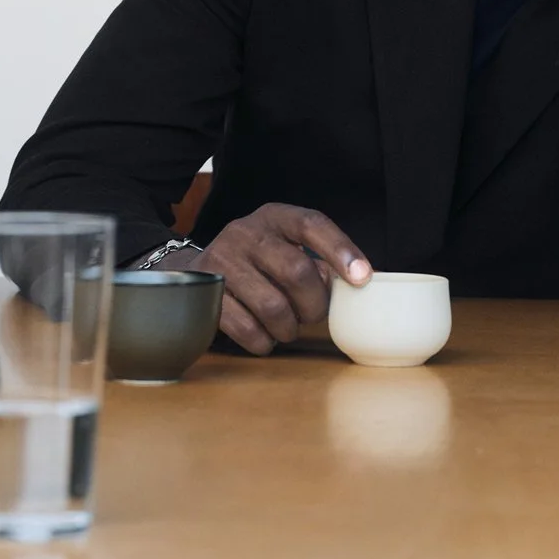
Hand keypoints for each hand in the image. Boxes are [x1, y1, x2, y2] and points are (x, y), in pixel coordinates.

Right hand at [155, 203, 371, 354]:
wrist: (196, 271)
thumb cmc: (256, 263)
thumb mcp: (284, 248)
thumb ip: (316, 262)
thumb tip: (353, 282)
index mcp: (273, 217)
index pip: (311, 224)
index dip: (340, 250)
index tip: (363, 278)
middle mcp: (245, 233)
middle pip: (296, 270)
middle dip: (314, 304)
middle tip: (312, 316)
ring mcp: (221, 261)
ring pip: (273, 306)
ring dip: (289, 328)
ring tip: (288, 328)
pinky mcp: (206, 293)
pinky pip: (247, 328)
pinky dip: (264, 341)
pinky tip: (264, 336)